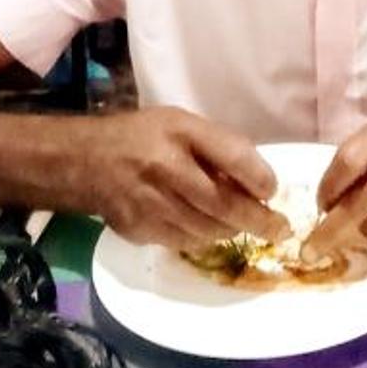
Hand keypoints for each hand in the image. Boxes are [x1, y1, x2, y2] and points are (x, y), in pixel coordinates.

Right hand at [82, 107, 285, 250]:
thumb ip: (218, 147)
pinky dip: (202, 238)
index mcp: (180, 131)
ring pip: (208, 231)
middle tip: (280, 229)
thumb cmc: (144, 137)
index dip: (260, 178)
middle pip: (224, 204)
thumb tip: (259, 182)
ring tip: (241, 225)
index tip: (273, 191)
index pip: (233, 156)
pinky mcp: (140, 230)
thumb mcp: (182, 123)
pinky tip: (205, 227)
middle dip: (259, 221)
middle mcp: (165, 168)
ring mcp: (150, 204)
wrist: (86, 161)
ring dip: (231, 231)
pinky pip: (185, 243)